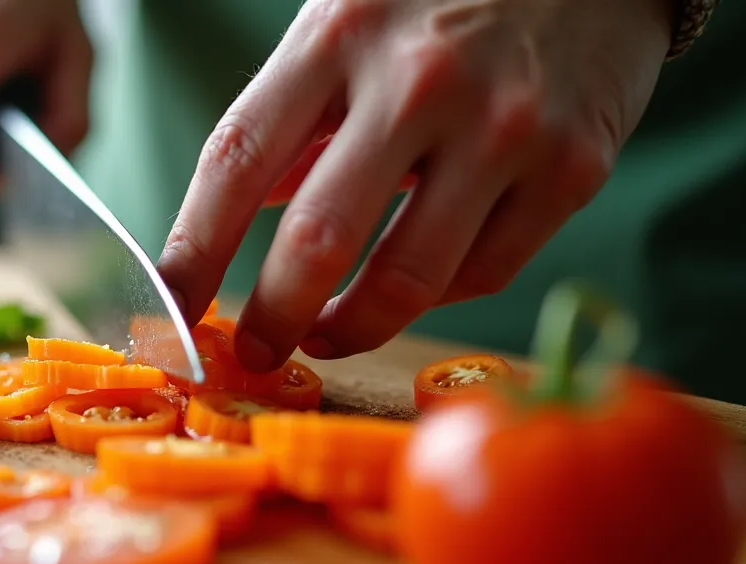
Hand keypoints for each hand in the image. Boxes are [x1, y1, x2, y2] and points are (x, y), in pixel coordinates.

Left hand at [157, 0, 672, 370]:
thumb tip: (246, 210)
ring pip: (409, 277)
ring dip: (354, 327)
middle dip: (273, 315)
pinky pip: (486, 271)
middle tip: (255, 349)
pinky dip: (437, 296)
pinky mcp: (573, 167)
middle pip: (318, 237)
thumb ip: (295, 117)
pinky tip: (415, 286)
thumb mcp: (348, 24)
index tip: (172, 306)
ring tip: (327, 335)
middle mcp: (420, 81)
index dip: (193, 249)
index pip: (236, 158)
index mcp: (339, 34)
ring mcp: (503, 127)